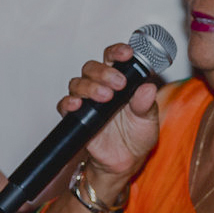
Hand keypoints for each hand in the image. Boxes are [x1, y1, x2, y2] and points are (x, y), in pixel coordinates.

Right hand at [58, 43, 161, 186]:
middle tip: (118, 83)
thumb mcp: (148, 120)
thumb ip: (146, 105)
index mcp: (121, 81)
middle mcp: (101, 86)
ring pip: (78, 82)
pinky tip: (78, 105)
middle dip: (104, 72)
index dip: (118, 51)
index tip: (127, 54)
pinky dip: (69, 102)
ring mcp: (87, 101)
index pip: (114, 58)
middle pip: (92, 67)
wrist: (125, 161)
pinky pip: (65, 104)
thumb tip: (148, 88)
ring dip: (90, 86)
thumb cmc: (137, 136)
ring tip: (105, 97)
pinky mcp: (76, 117)